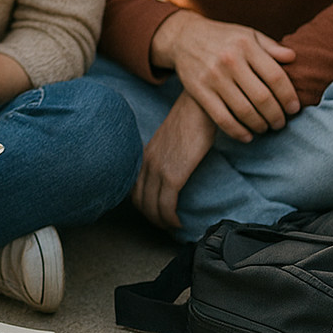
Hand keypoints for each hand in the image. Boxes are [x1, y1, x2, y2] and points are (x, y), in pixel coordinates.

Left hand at [132, 92, 216, 230]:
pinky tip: (178, 222)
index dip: (141, 206)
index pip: (133, 188)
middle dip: (150, 217)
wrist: (200, 106)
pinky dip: (169, 218)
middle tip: (164, 226)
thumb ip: (167, 155)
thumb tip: (174, 168)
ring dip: (160, 221)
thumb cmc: (192, 121)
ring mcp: (158, 168)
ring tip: (171, 227)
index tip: (154, 214)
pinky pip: (166, 204)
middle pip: (139, 201)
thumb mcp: (171, 140)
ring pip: (151, 206)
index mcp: (145, 155)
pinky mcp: (173, 174)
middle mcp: (147, 163)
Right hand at [152, 11, 298, 140]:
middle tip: (281, 123)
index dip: (289, 97)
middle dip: (277, 116)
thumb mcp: (247, 34)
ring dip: (260, 125)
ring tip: (266, 128)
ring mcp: (212, 77)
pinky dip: (238, 132)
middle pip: (262, 98)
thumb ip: (271, 46)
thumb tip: (294, 58)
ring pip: (244, 111)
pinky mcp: (199, 91)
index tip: (294, 109)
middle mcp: (229, 61)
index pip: (276, 77)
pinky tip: (247, 136)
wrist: (183, 37)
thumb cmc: (223, 38)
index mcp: (246, 46)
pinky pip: (222, 118)